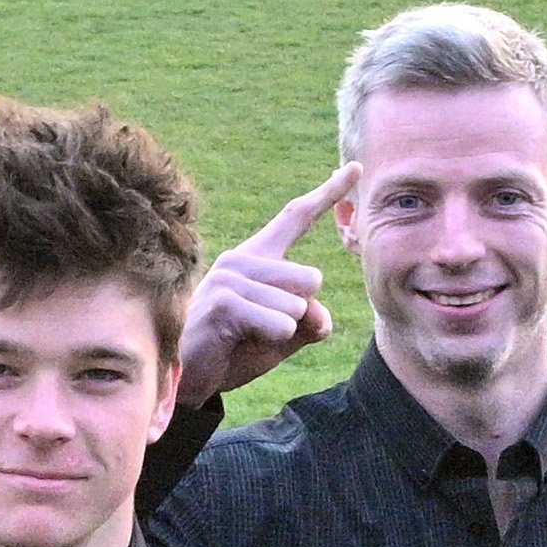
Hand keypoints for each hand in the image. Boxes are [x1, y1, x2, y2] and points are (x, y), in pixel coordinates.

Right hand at [175, 166, 353, 400]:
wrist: (190, 379)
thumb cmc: (236, 350)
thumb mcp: (285, 335)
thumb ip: (311, 321)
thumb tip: (319, 315)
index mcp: (258, 258)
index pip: (296, 217)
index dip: (328, 193)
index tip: (355, 168)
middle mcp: (242, 259)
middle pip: (310, 278)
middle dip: (303, 314)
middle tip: (267, 330)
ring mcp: (230, 277)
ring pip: (296, 304)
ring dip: (285, 331)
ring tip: (250, 337)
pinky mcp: (223, 302)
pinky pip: (279, 322)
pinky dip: (274, 338)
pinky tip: (245, 340)